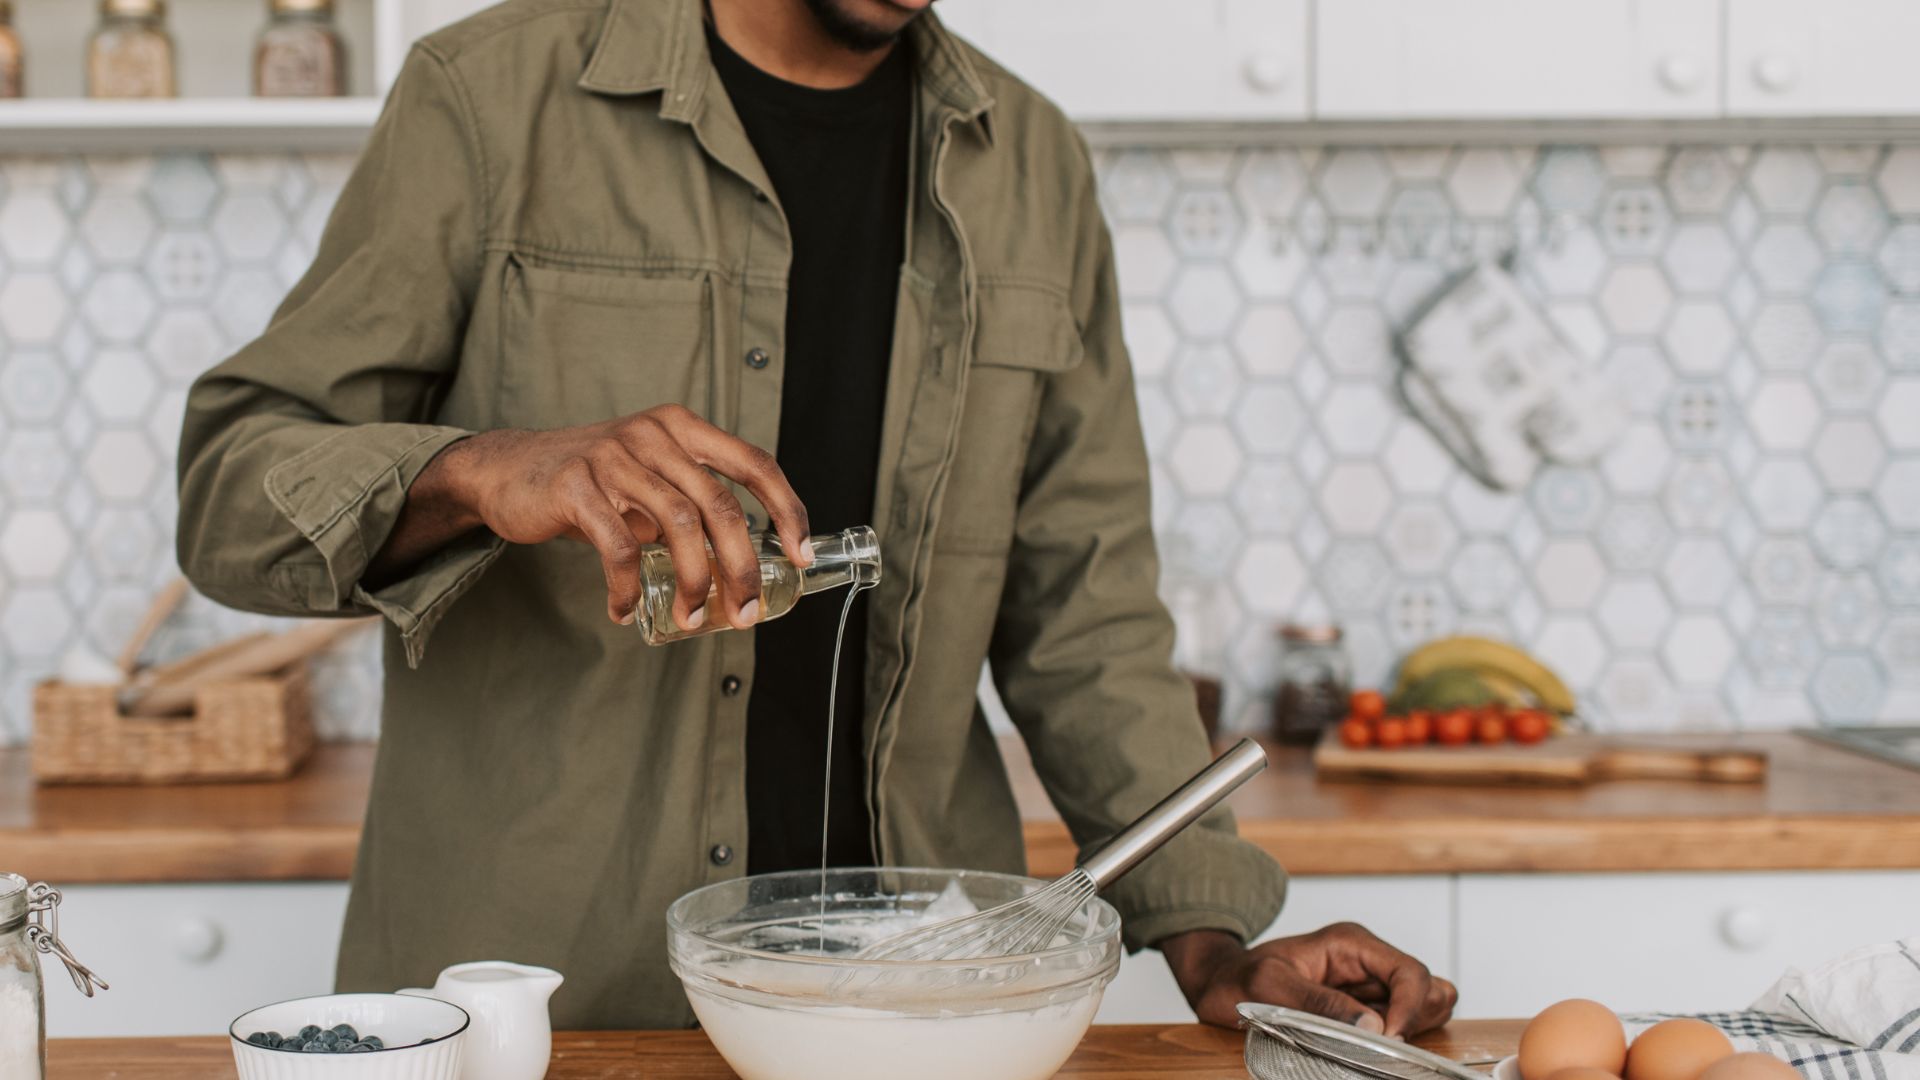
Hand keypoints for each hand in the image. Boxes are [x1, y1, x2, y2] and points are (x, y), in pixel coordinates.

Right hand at [384, 405, 810, 626]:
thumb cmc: (593, 483)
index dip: (786, 509)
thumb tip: (743, 565)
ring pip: (677, 527)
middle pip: (721, 505)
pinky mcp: (577, 487)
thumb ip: (692, 504)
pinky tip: (624, 610)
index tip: (802, 556)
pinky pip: (618, 548)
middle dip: (742, 567)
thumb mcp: (651, 477)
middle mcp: (654, 435)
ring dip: (693, 584)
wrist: (508, 469)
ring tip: (691, 619)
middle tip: (746, 612)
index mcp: (683, 428)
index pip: (755, 464)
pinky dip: (627, 587)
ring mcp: (614, 457)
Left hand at [1160, 924, 1456, 1036]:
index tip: (1389, 1039)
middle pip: (1428, 987)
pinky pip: (1403, 1022)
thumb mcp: (1270, 985)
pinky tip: (1369, 1047)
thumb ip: (1319, 1002)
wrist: (1221, 984)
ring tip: (1375, 1046)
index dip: (1410, 1007)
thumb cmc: (1240, 978)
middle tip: (1383, 1046)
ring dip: (1413, 1029)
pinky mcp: (1364, 1008)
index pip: (1409, 971)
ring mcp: (1368, 984)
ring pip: (1425, 1004)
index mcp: (1350, 943)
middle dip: (1416, 1019)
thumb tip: (1371, 1027)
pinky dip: (1399, 1038)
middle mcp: (1367, 960)